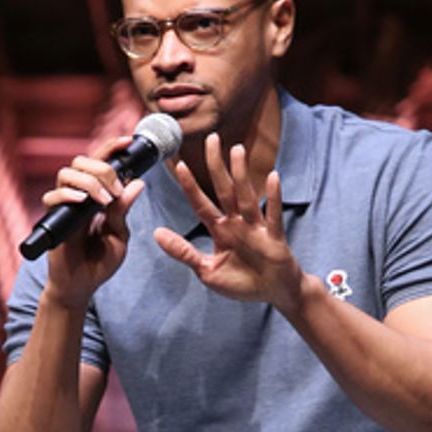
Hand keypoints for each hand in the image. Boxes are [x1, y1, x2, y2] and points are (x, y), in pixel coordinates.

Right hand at [39, 136, 144, 307]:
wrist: (82, 287)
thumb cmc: (100, 263)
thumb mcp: (119, 235)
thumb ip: (123, 210)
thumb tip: (137, 183)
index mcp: (96, 195)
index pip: (101, 163)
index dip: (112, 148)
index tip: (129, 141)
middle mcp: (78, 195)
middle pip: (82, 161)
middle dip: (103, 168)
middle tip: (116, 190)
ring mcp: (64, 206)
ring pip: (66, 173)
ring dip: (89, 181)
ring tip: (104, 201)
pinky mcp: (53, 220)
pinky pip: (52, 198)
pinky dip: (67, 195)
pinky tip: (82, 202)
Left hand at [158, 134, 302, 309]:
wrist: (274, 293)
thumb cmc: (242, 282)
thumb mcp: (207, 271)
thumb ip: (184, 252)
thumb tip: (156, 233)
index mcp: (220, 230)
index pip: (201, 204)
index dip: (190, 186)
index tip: (179, 165)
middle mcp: (237, 223)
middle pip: (224, 190)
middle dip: (217, 165)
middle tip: (211, 139)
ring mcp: (256, 228)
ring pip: (246, 196)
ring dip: (241, 174)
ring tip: (236, 150)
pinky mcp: (274, 238)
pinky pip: (273, 215)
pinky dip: (274, 197)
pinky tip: (273, 177)